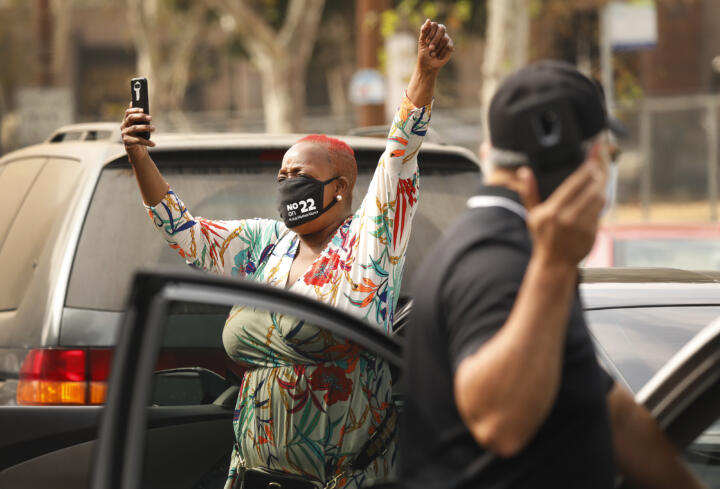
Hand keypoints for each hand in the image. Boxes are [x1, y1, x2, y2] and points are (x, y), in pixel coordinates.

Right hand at [121, 103, 155, 162]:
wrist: (137, 152)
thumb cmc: (140, 137)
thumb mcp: (141, 127)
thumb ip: (141, 119)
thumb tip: (143, 110)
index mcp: (126, 121)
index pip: (128, 113)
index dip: (134, 110)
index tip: (143, 109)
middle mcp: (124, 127)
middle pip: (131, 118)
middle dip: (141, 117)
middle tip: (151, 118)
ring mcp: (124, 135)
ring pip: (134, 128)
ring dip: (145, 127)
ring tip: (154, 128)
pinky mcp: (127, 143)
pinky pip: (138, 140)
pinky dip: (147, 142)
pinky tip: (153, 144)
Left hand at [417, 19, 453, 72]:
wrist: (428, 65)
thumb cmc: (423, 53)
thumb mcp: (421, 42)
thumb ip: (424, 30)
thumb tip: (428, 20)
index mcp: (433, 29)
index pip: (434, 25)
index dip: (431, 33)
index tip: (426, 42)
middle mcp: (440, 32)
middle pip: (442, 29)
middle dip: (435, 40)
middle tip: (430, 48)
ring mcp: (446, 38)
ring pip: (445, 39)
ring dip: (438, 48)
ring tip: (433, 54)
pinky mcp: (450, 46)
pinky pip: (448, 46)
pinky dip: (442, 53)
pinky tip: (438, 57)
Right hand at [525, 149, 606, 267]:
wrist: (554, 263)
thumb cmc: (542, 237)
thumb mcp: (532, 214)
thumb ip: (529, 192)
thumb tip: (524, 171)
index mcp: (552, 211)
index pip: (574, 184)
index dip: (586, 170)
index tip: (593, 159)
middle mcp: (568, 218)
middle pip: (591, 190)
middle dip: (599, 174)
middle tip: (600, 164)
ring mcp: (582, 227)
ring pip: (599, 200)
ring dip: (602, 186)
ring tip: (601, 177)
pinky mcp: (592, 233)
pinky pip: (600, 212)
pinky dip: (601, 202)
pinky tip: (599, 194)